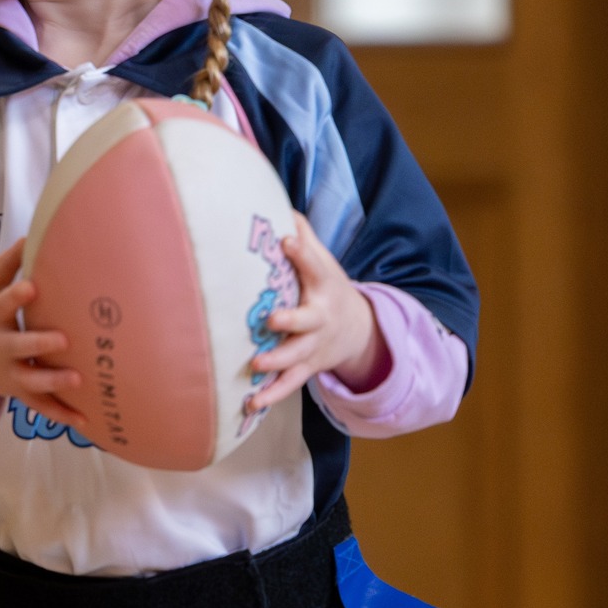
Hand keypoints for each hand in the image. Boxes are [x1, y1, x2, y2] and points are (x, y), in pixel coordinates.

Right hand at [0, 239, 79, 419]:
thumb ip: (6, 265)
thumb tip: (30, 235)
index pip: (4, 305)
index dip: (16, 297)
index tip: (32, 287)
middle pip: (18, 347)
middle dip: (39, 344)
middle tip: (64, 339)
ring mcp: (8, 373)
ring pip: (30, 381)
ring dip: (53, 382)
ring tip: (78, 381)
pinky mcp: (17, 392)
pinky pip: (40, 405)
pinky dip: (61, 414)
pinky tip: (85, 420)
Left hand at [247, 217, 384, 409]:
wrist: (358, 330)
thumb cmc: (327, 287)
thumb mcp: (322, 260)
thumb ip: (302, 234)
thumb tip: (274, 201)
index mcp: (322, 285)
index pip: (314, 265)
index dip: (302, 252)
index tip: (286, 241)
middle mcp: (319, 318)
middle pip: (307, 321)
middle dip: (291, 321)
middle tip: (271, 320)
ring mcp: (314, 346)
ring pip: (296, 358)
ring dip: (277, 364)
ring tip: (256, 367)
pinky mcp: (307, 368)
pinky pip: (289, 385)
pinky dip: (271, 396)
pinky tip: (249, 405)